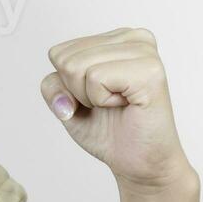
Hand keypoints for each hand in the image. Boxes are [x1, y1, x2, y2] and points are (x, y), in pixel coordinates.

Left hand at [40, 26, 195, 193]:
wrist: (140, 163)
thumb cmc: (109, 131)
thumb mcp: (67, 104)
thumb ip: (53, 86)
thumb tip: (63, 94)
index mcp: (116, 39)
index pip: (59, 52)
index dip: (67, 86)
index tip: (96, 98)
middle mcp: (133, 38)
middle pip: (65, 58)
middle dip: (77, 92)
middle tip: (107, 105)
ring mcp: (144, 52)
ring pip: (77, 67)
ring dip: (91, 98)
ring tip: (117, 105)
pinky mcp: (149, 71)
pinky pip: (95, 78)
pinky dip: (102, 101)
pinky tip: (126, 105)